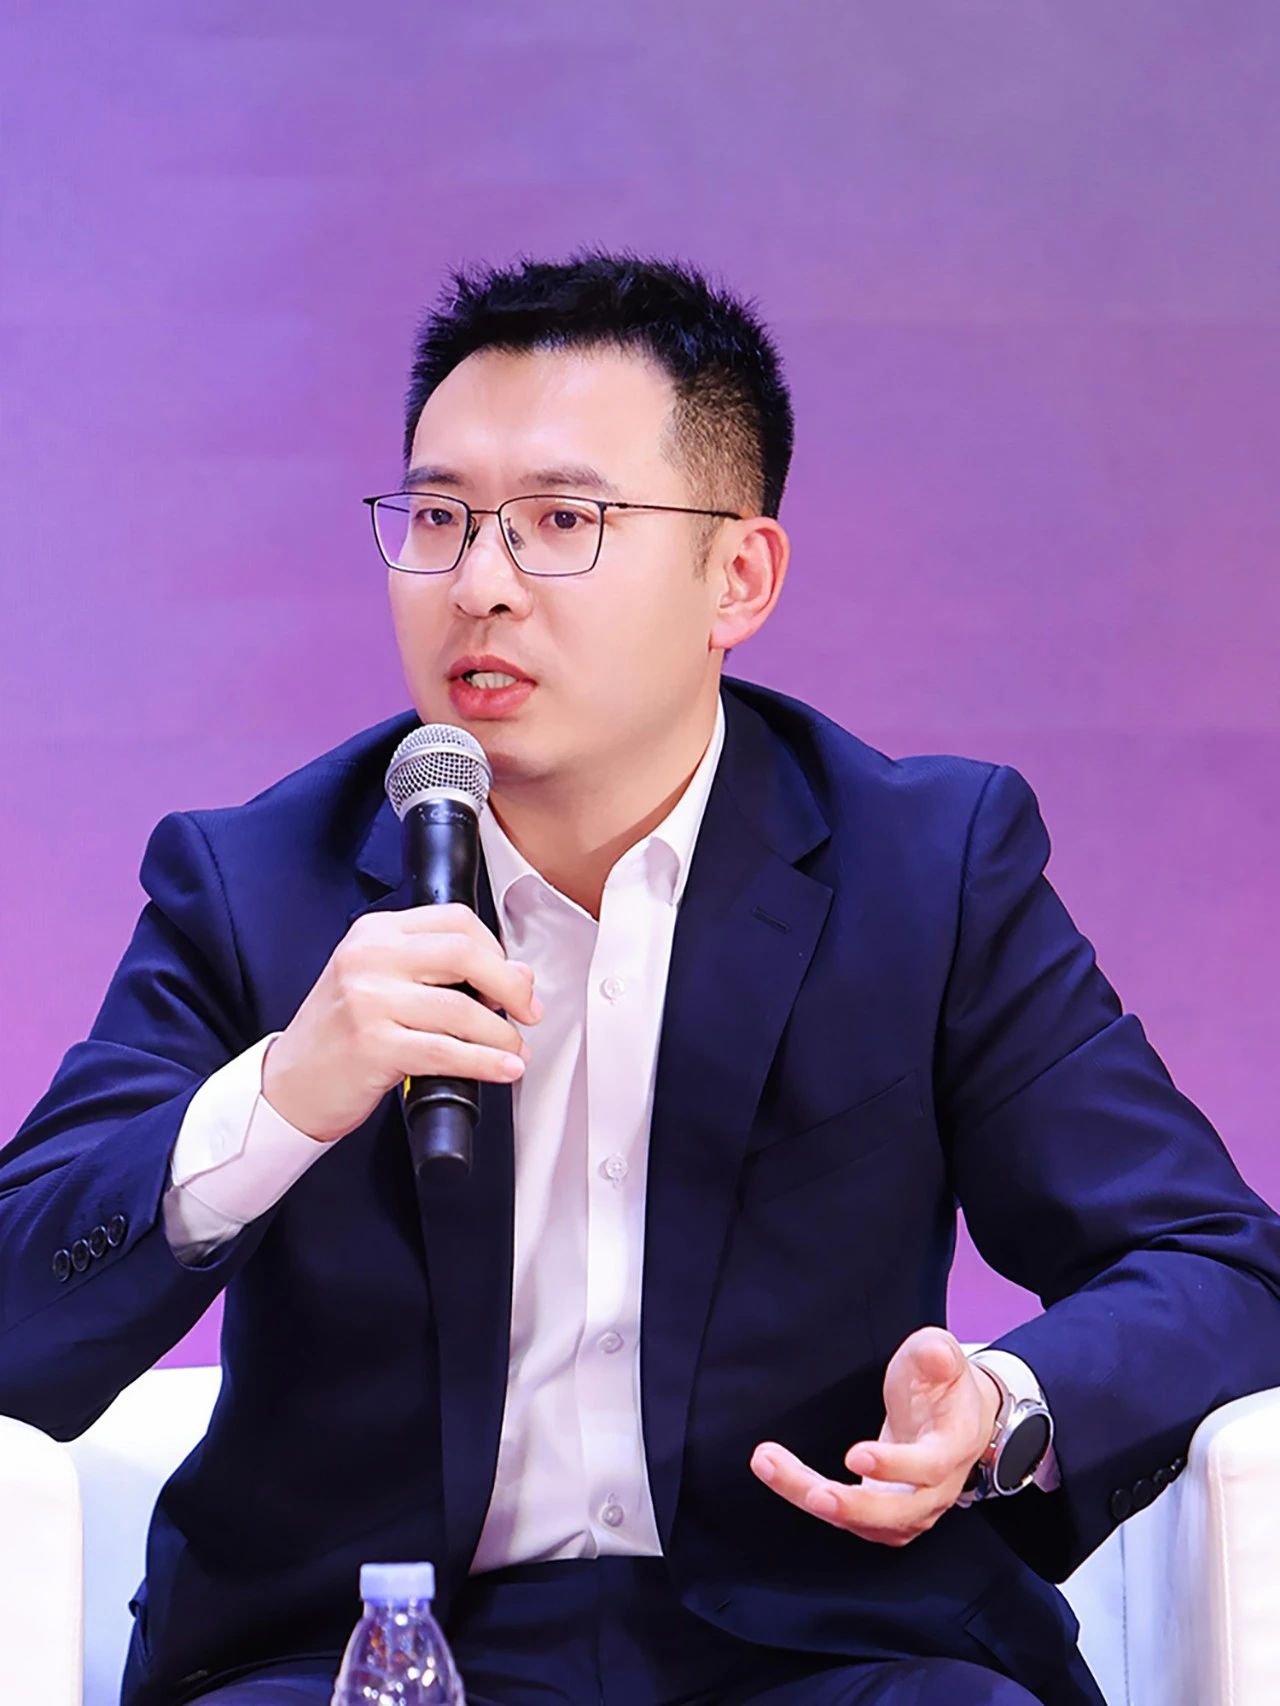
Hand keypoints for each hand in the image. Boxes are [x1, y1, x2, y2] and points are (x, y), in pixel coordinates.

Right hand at [261, 903, 541, 1144]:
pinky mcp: (373, 1045)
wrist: (289, 1083)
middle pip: (465, 953)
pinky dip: (485, 1062)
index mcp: (374, 932)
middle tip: (528, 1011)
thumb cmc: (340, 1035)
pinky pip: (447, 1051)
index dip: (496, 949)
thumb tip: (518, 974)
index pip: (455, 920)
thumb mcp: (385, 986)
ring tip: (514, 1051)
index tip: (512, 978)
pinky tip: (502, 1069)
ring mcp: (368, 1000)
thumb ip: (444, 974)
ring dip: (502, 1034)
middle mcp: (369, 957)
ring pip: (462, 1008)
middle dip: (510, 986)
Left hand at [749, 1326, 1000, 1547]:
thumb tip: (936, 1354)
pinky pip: (848, 1519)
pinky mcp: (885, 1515)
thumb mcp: (943, 1355)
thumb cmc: (944, 1384)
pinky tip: (781, 1476)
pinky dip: (811, 1499)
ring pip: (864, 1521)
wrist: (957, 1418)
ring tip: (771, 1466)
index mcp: (954, 1446)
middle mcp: (937, 1489)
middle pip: (897, 1513)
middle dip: (852, 1506)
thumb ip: (938, 1353)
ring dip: (813, 1498)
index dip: (895, 1466)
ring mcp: (911, 1508)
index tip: (855, 1454)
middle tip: (813, 1494)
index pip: (929, 1467)